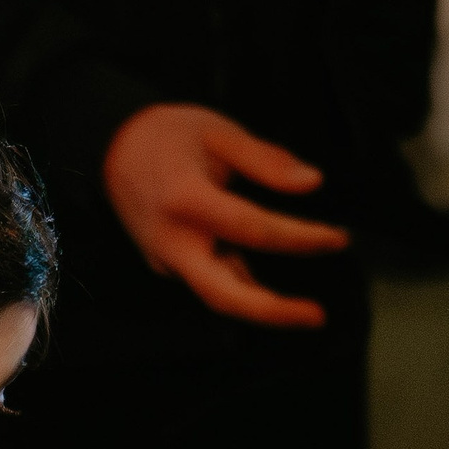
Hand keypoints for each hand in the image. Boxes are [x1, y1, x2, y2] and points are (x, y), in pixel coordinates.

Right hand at [102, 103, 348, 326]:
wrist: (112, 148)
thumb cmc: (166, 136)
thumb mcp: (219, 132)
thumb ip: (267, 160)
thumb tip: (310, 183)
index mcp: (186, 201)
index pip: (253, 230)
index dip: (300, 238)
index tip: (336, 239)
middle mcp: (172, 241)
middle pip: (224, 295)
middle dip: (274, 312)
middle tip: (315, 316)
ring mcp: (165, 259)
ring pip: (216, 296)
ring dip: (260, 305)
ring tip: (301, 307)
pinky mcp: (165, 265)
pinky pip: (207, 282)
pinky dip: (239, 285)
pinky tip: (263, 283)